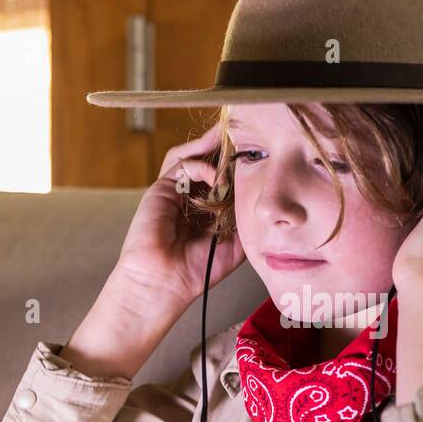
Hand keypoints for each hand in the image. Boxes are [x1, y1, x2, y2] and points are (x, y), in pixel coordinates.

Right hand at [112, 124, 246, 310]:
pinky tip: (219, 178)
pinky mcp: (162, 188)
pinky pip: (183, 164)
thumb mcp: (235, 245)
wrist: (165, 282)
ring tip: (233, 142)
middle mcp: (189, 196)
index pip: (223, 178)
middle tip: (249, 140)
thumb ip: (245, 220)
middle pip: (207, 161)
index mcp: (205, 209)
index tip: (260, 159)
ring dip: (213, 147)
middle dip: (226, 150)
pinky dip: (204, 165)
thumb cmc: (196, 270)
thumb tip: (259, 195)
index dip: (239, 167)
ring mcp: (175, 191)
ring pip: (193, 156)